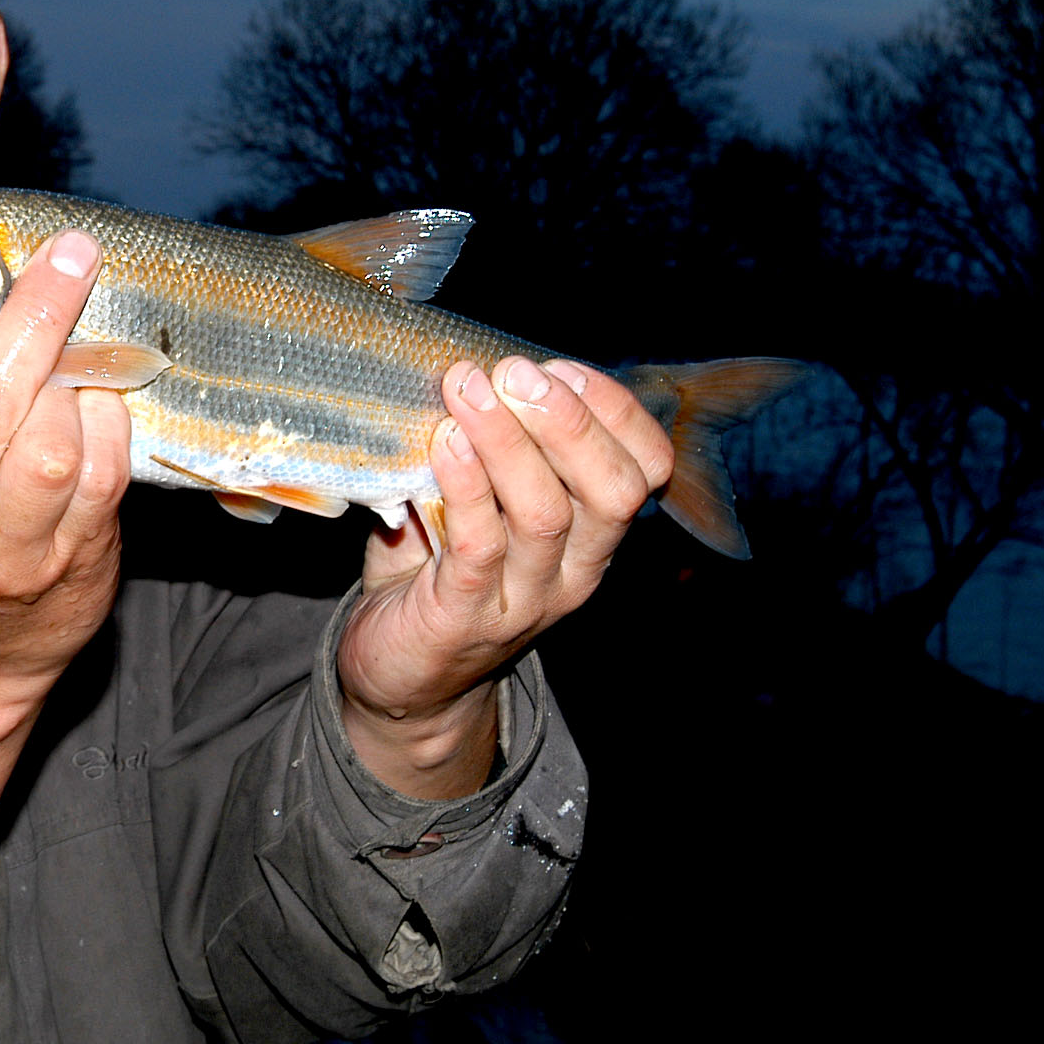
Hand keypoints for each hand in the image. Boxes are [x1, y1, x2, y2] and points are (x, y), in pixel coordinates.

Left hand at [338, 356, 673, 795]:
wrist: (400, 677)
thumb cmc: (440, 571)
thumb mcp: (481, 504)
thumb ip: (492, 448)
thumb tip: (477, 366)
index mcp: (590, 536)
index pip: (643, 471)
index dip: (614, 412)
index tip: (561, 366)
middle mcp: (572, 571)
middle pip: (610, 491)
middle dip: (569, 421)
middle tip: (517, 372)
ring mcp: (523, 599)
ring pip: (545, 514)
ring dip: (509, 442)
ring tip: (469, 388)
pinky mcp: (465, 617)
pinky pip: (479, 546)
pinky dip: (467, 487)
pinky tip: (445, 443)